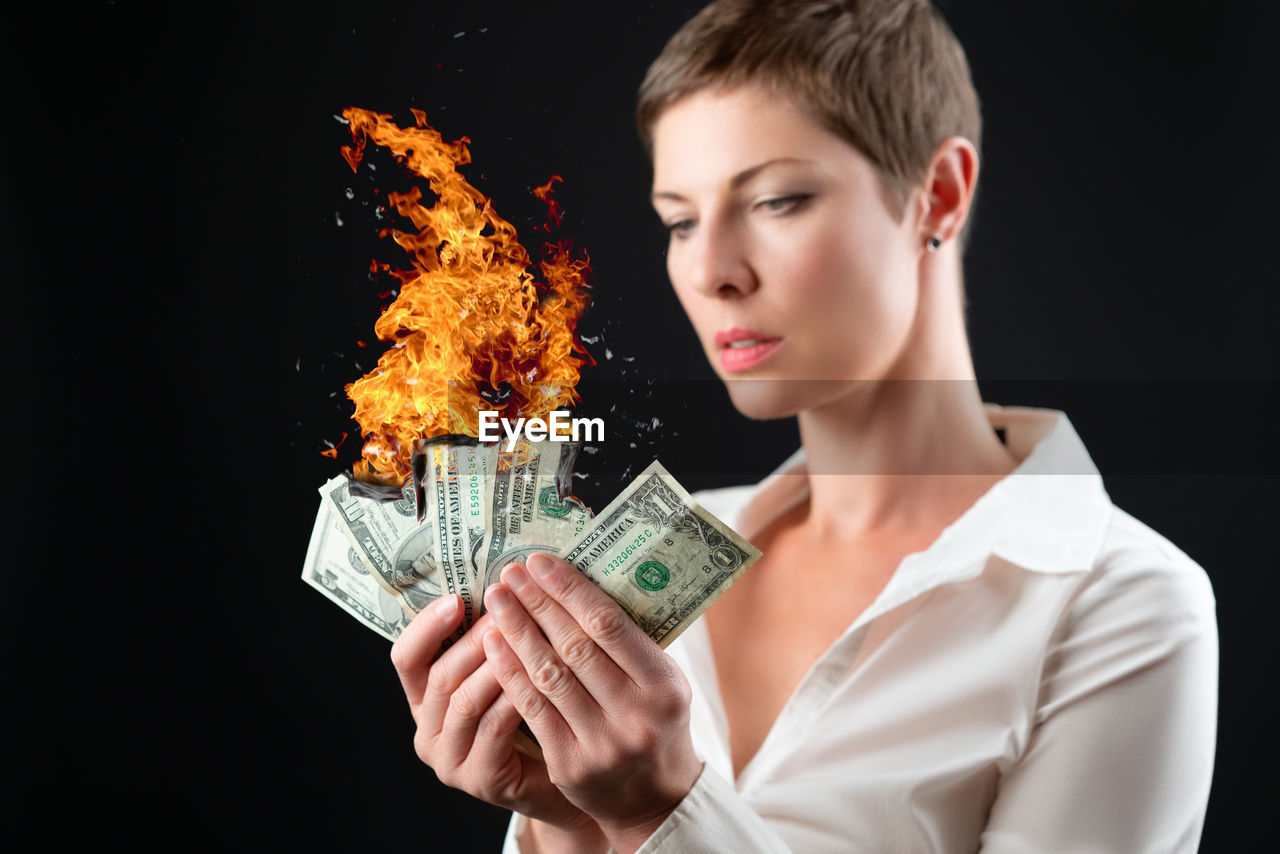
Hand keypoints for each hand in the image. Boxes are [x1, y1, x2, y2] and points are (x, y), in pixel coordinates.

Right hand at [389, 594, 604, 843]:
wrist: (566, 775)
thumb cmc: (537, 712)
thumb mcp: (505, 670)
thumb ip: (492, 638)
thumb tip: (504, 580)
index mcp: (425, 700)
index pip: (406, 659)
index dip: (426, 627)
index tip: (456, 598)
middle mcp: (428, 731)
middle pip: (439, 676)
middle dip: (473, 638)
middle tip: (505, 608)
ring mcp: (450, 761)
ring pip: (465, 701)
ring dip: (495, 664)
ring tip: (520, 633)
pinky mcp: (480, 780)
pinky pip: (494, 728)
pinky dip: (514, 696)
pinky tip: (537, 674)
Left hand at [482, 553, 704, 852]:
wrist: (652, 798)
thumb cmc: (655, 721)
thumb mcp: (663, 680)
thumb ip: (630, 643)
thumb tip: (579, 582)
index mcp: (665, 685)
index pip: (609, 625)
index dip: (570, 590)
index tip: (540, 562)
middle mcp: (636, 715)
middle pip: (576, 646)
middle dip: (538, 604)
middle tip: (510, 573)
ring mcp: (602, 743)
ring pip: (549, 674)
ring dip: (517, 631)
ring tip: (497, 600)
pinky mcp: (571, 764)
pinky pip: (533, 708)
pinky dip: (511, 672)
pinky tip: (494, 645)